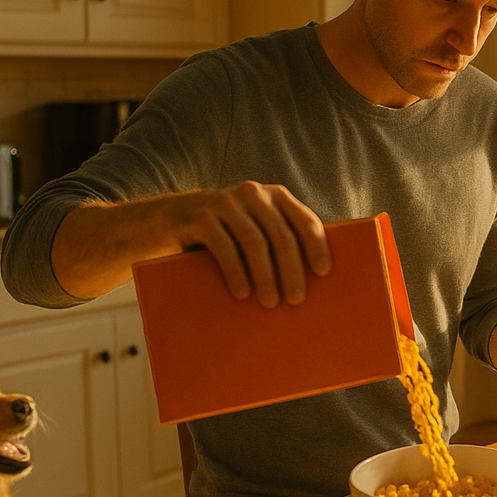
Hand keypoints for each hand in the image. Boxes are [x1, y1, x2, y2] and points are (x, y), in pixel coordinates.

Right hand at [168, 182, 329, 307]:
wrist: (173, 218)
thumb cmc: (230, 232)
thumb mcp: (258, 227)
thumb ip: (281, 239)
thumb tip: (317, 280)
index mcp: (276, 196)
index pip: (304, 220)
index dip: (316, 246)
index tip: (323, 272)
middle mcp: (253, 194)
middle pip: (281, 235)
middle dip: (291, 270)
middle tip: (296, 299)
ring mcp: (226, 202)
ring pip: (254, 242)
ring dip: (265, 276)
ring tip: (271, 302)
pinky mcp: (201, 216)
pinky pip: (224, 247)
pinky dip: (236, 272)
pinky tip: (242, 293)